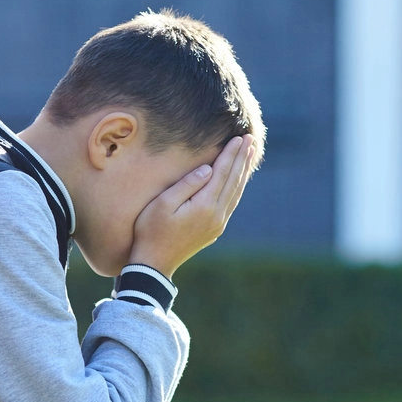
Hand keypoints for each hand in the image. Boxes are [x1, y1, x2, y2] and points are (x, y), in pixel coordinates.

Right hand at [128, 135, 258, 277]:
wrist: (154, 263)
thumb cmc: (151, 230)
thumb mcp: (163, 204)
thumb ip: (187, 184)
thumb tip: (208, 169)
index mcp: (204, 206)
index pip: (222, 173)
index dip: (230, 154)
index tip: (238, 138)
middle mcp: (216, 215)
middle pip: (233, 181)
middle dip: (242, 159)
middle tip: (250, 139)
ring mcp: (218, 224)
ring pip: (235, 192)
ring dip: (243, 172)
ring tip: (250, 154)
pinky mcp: (214, 230)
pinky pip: (231, 203)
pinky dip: (237, 187)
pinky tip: (238, 179)